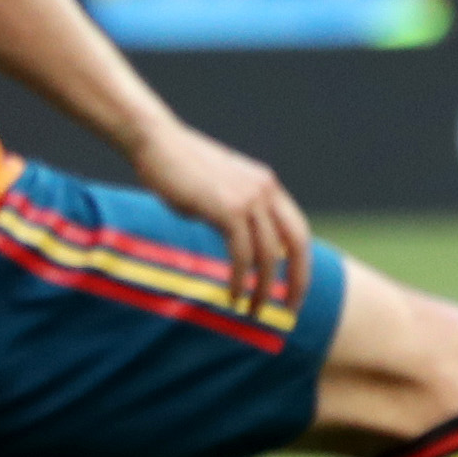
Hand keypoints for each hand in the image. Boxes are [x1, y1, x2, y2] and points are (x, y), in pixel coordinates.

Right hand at [129, 117, 311, 313]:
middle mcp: (265, 190)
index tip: (295, 291)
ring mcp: (249, 198)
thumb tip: (248, 250)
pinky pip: (242, 255)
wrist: (156, 144)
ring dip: (262, 289)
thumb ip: (239, 214)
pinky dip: (240, 281)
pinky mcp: (227, 209)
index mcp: (268, 186)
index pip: (297, 231)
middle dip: (298, 281)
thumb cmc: (180, 171)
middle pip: (297, 244)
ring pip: (269, 255)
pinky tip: (233, 297)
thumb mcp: (220, 191)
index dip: (301, 264)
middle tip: (290, 311)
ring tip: (252, 312)